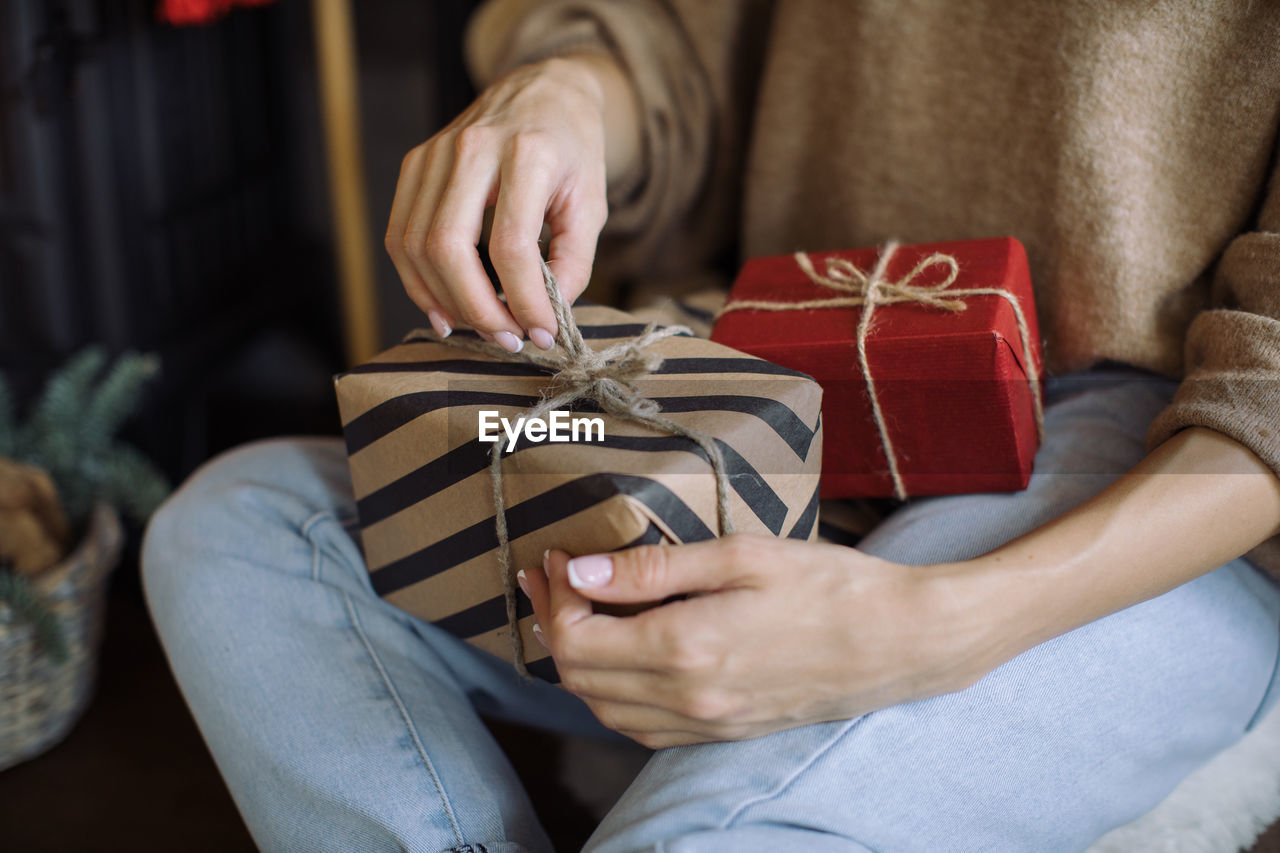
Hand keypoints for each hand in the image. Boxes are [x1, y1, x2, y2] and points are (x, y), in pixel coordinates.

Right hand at [386, 55, 631, 351]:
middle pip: (449, 247)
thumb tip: (546, 318)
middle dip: (476, 309)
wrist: (543, 91)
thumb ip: (575, 263)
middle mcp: (472, 148)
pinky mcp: (414, 164)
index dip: (524, 301)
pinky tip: (444, 308)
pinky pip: (399, 235)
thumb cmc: (571, 150)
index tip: (543, 333)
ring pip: (415, 246)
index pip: (511, 245)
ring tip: (481, 328)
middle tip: (507, 339)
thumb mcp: (591, 203)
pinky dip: (417, 281)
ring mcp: (434, 154)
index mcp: (526, 153)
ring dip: (444, 301)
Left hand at [519, 535, 1002, 747]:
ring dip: (578, 662)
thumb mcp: (740, 554)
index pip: (577, 638)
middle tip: (554, 578)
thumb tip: (582, 572)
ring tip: (578, 612)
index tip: (558, 557)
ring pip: (604, 709)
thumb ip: (654, 568)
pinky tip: (621, 656)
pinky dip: (613, 694)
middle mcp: (687, 697)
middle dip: (554, 624)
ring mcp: (706, 722)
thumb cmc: (828, 585)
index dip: (554, 596)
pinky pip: (642, 726)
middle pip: (580, 678)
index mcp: (685, 646)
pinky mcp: (723, 731)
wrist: (899, 641)